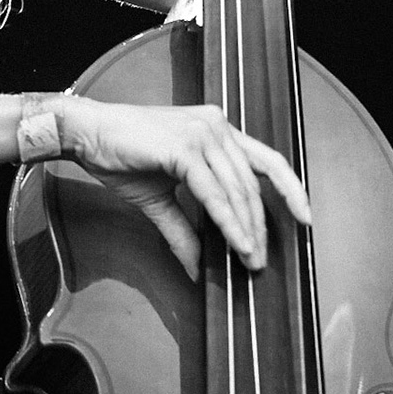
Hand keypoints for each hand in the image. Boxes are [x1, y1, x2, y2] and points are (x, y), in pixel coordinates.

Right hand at [59, 96, 312, 278]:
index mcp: (216, 129)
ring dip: (247, 230)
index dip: (291, 188)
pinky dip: (227, 222)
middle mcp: (216, 126)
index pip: (267, 159)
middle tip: (262, 260)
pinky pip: (213, 193)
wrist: (87, 134)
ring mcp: (202, 133)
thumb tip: (196, 267)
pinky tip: (235, 243)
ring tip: (250, 260)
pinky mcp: (184, 146)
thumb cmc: (121, 156)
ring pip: (237, 189)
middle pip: (253, 182)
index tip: (306, 218)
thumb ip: (185, 228)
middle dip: (262, 225)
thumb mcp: (160, 198)